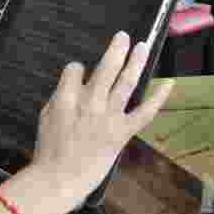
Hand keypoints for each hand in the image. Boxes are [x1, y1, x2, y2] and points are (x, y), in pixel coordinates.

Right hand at [23, 32, 172, 211]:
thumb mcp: (45, 117)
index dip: (77, 70)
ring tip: (141, 46)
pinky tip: (168, 83)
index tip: (80, 75)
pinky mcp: (122, 132)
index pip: (75, 69)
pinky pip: (145, 112)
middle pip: (106, 67)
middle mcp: (90, 102)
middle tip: (123, 36)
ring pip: (126, 82)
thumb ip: (61, 99)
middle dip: (116, 48)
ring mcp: (108, 116)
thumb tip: (74, 88)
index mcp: (66, 98)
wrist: (60, 177)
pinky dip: (159, 97)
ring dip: (135, 61)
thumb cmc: (49, 150)